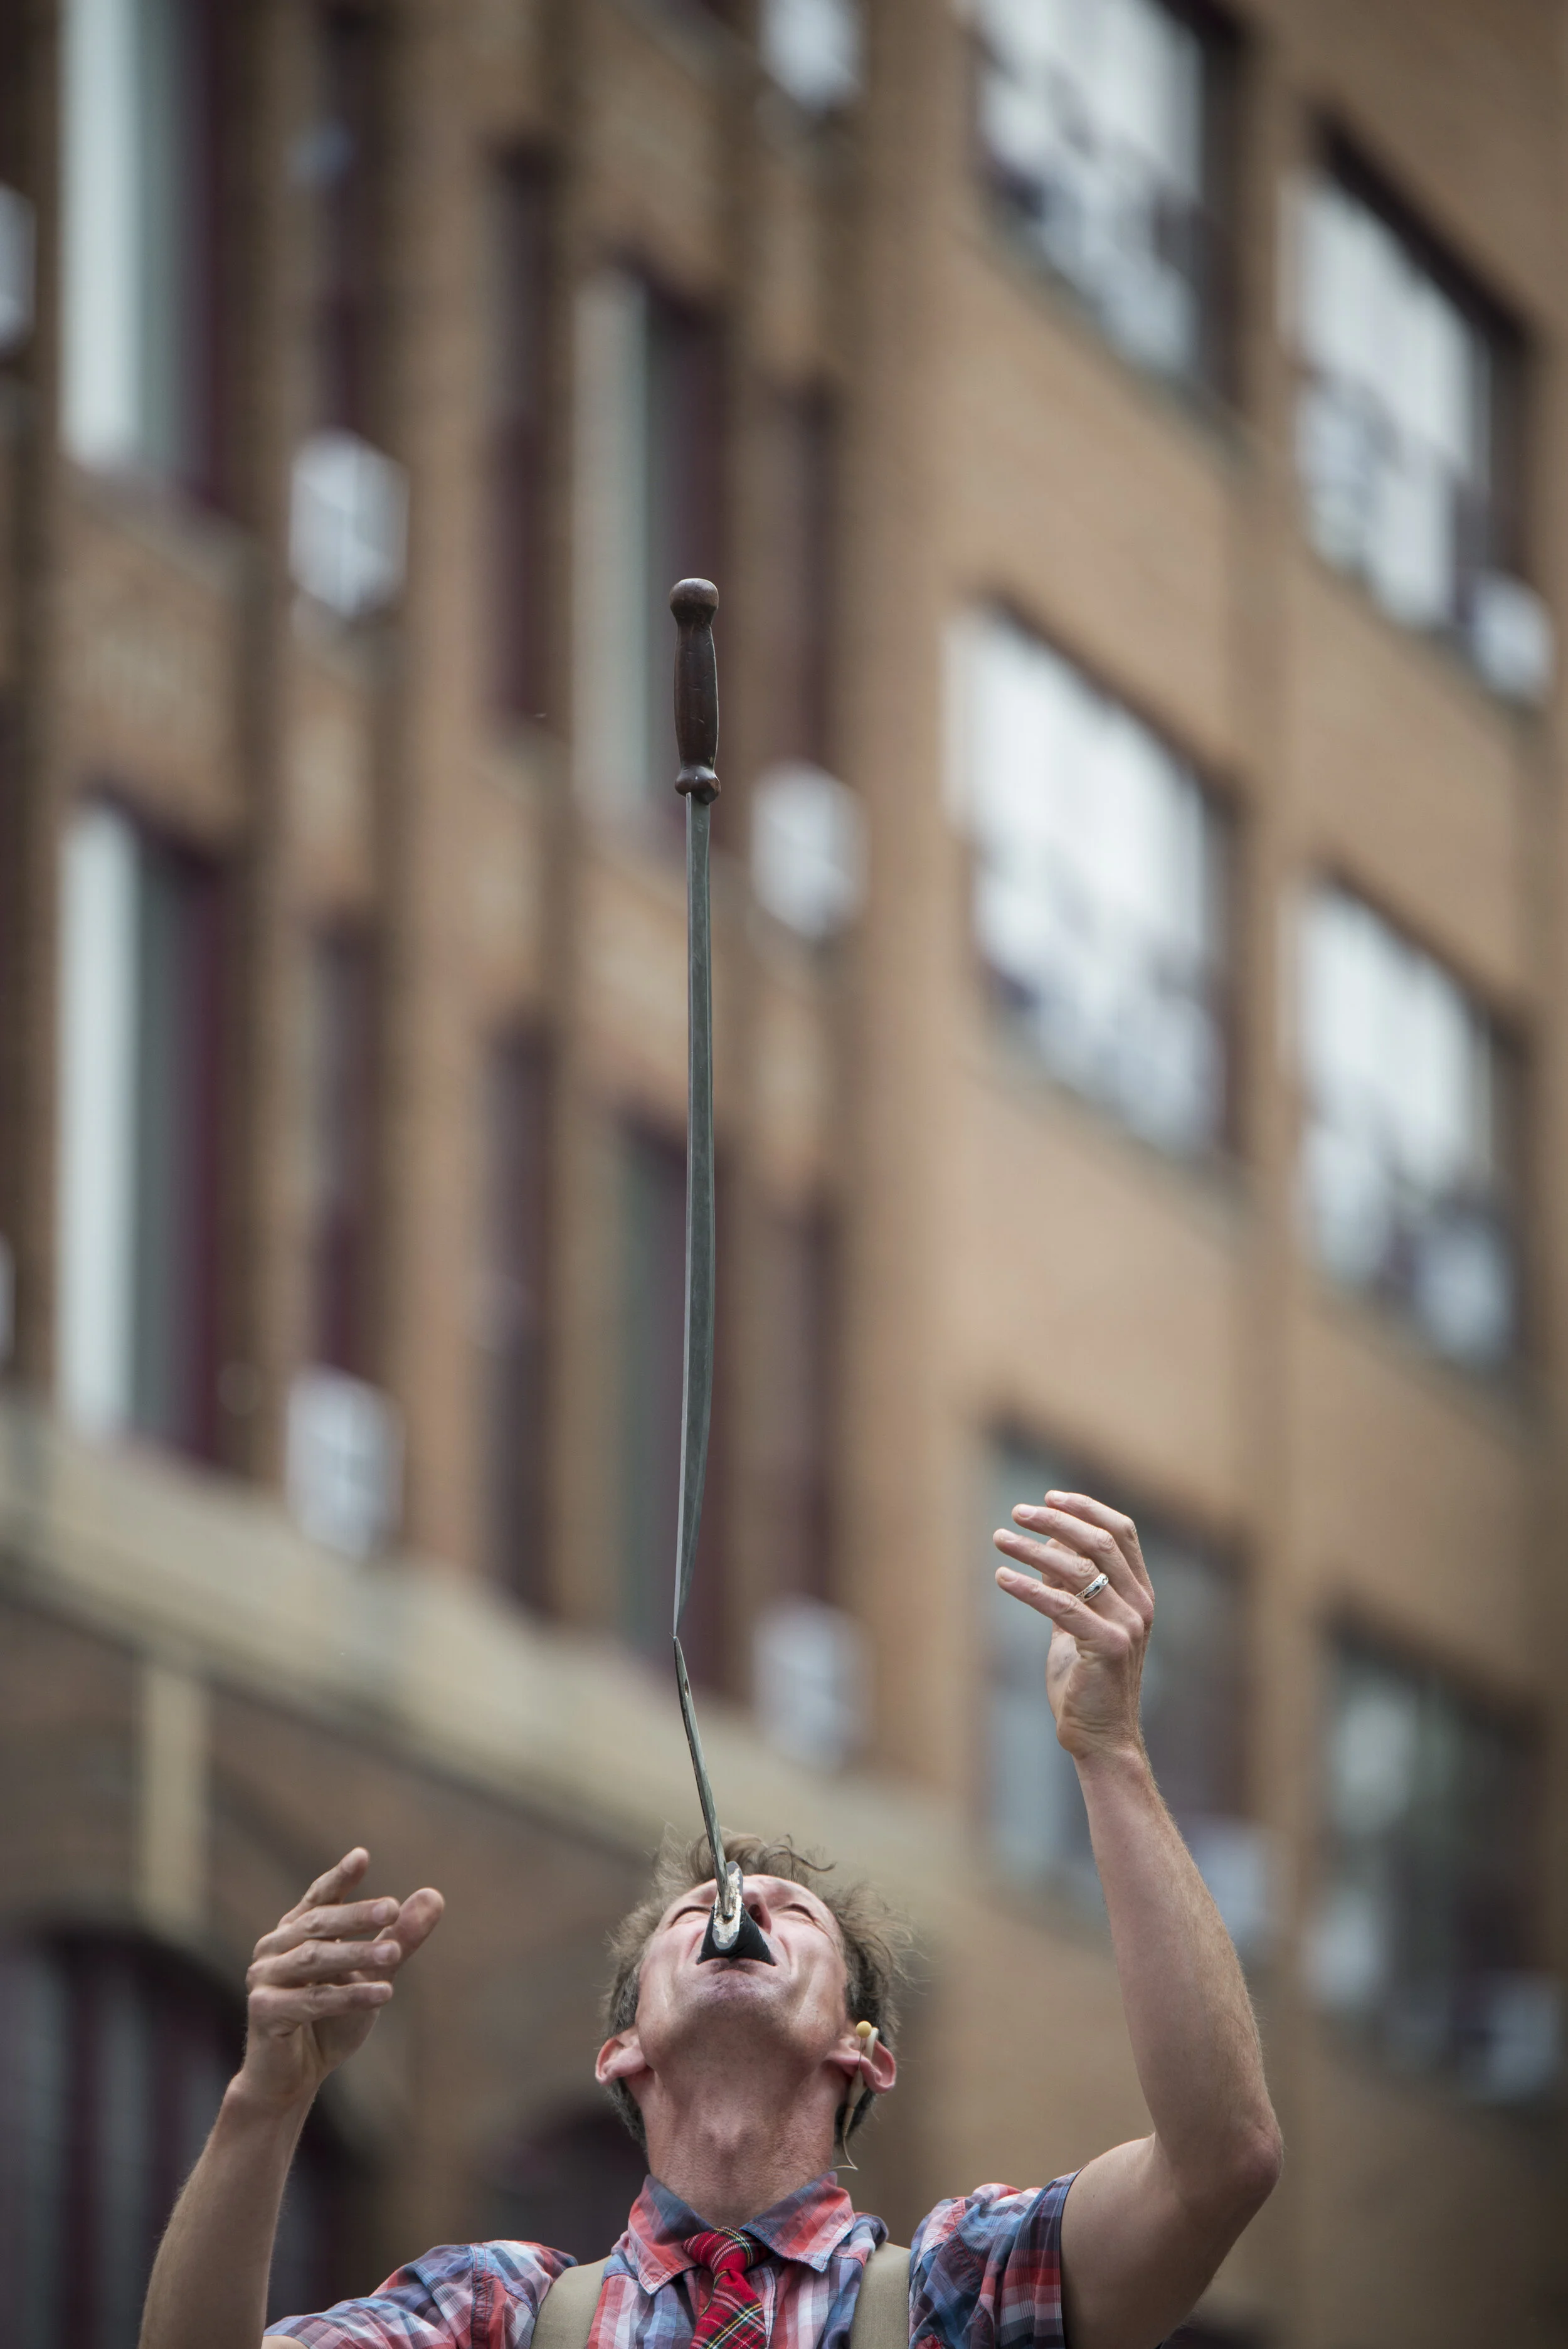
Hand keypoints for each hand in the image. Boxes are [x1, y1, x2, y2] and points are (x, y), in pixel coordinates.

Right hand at [238, 1849, 443, 2113]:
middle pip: (318, 1923)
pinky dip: (349, 1996)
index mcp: (294, 1932)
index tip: (362, 1856)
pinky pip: (312, 2000)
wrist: (294, 2078)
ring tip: (394, 1953)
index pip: (319, 1897)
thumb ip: (400, 1937)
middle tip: (393, 1908)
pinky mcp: (263, 2011)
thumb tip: (435, 1895)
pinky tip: (384, 1993)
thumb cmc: (329, 2022)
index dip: (339, 1878)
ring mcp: (263, 1979)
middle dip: (357, 1915)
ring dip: (357, 1954)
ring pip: (316, 1959)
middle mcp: (273, 1948)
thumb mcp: (373, 1974)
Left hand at [993, 1493, 1153, 1763]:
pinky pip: (1063, 1606)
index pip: (1122, 1532)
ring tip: (1000, 1539)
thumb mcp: (1078, 1620)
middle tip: (1018, 1512)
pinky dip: (1029, 1587)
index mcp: (1140, 1593)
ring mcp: (1129, 1627)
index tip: (1049, 1496)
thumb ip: (1071, 1582)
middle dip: (1055, 1520)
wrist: (1100, 1735)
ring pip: (1079, 1570)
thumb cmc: (1086, 1677)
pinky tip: (1002, 1577)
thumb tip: (1052, 1535)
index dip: (1086, 1508)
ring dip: (1034, 1549)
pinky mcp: (1108, 1648)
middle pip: (1100, 1543)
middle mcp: (1141, 1605)